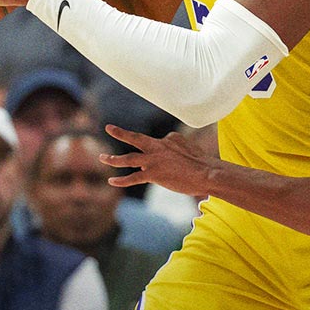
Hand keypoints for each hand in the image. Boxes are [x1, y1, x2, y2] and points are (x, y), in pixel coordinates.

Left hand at [100, 124, 216, 195]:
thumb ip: (175, 152)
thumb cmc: (202, 164)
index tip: (167, 162)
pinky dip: (121, 180)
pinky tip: (112, 181)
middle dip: (121, 133)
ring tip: (103, 158)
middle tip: (109, 128)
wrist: (207, 173)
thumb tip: (161, 161)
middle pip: (136, 138)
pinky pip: (133, 177)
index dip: (158, 154)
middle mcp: (159, 146)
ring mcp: (154, 160)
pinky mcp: (153, 174)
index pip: (156, 143)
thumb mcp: (189, 150)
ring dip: (114, 159)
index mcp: (170, 139)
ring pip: (129, 158)